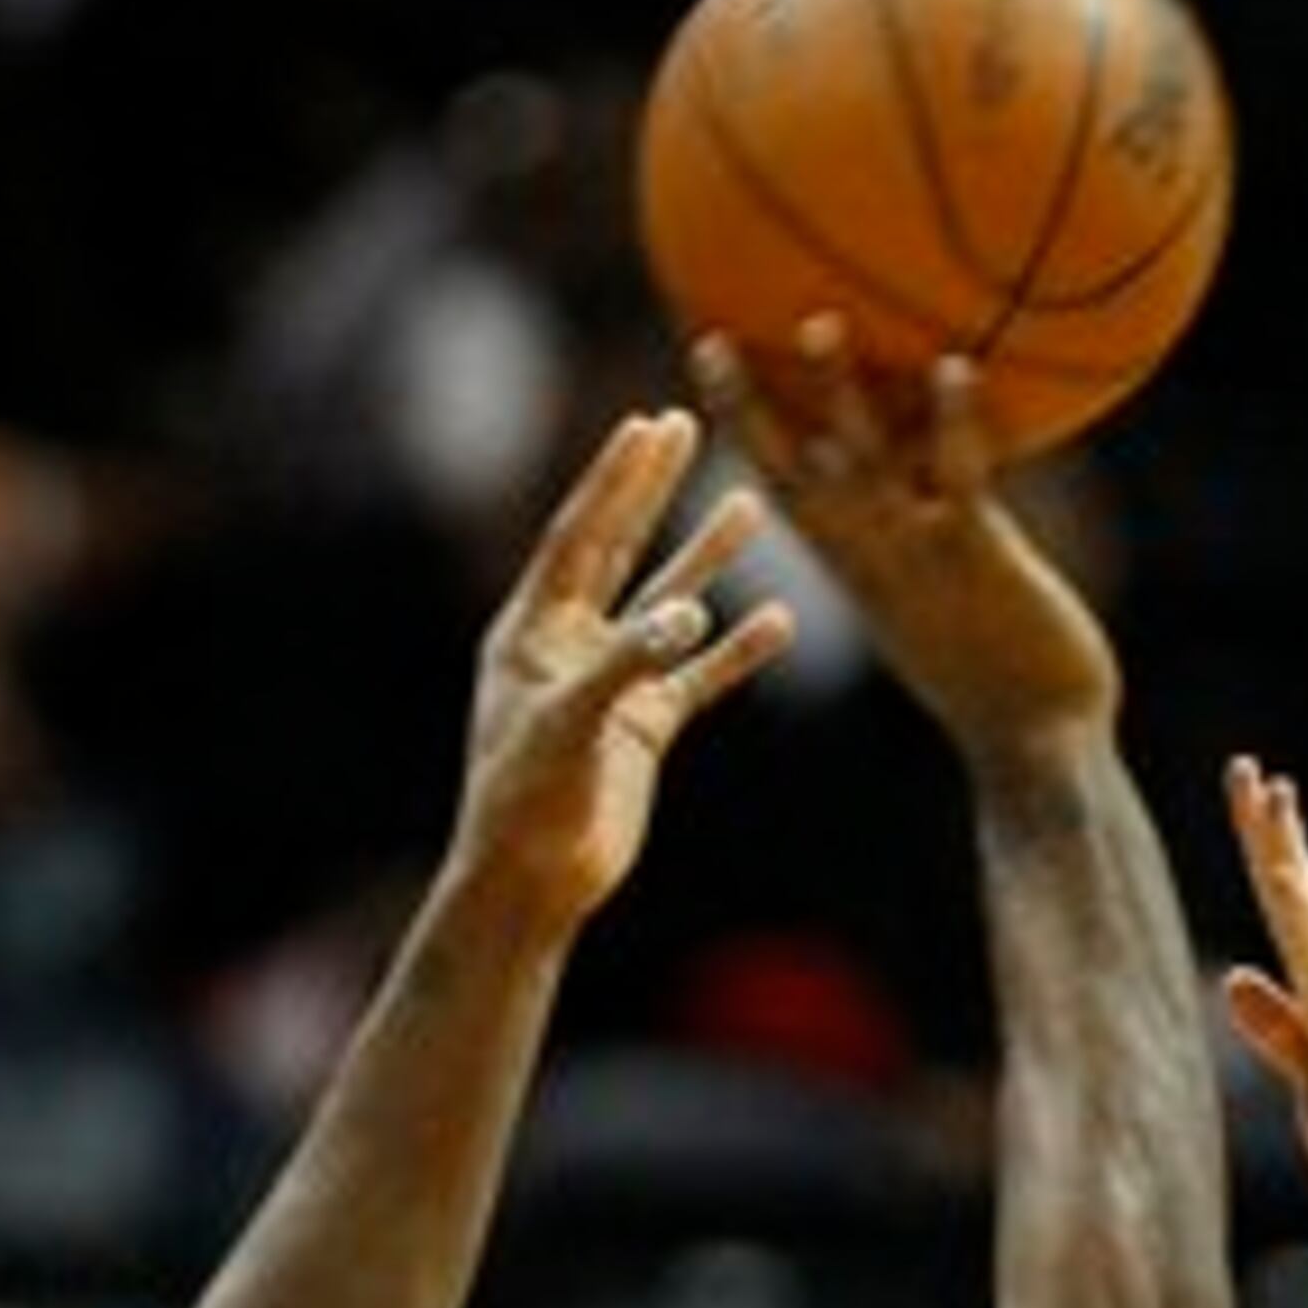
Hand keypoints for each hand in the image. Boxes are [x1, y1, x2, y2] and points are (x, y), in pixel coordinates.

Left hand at [453, 407, 794, 921]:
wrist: (534, 882)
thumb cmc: (528, 803)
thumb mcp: (572, 726)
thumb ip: (629, 663)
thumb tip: (689, 612)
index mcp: (533, 631)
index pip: (577, 537)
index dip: (612, 482)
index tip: (646, 427)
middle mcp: (571, 647)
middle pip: (619, 550)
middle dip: (652, 491)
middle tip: (685, 425)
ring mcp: (612, 685)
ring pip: (667, 606)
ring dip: (704, 559)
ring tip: (749, 504)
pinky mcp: (645, 730)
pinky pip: (700, 679)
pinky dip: (737, 652)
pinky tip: (779, 621)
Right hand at [695, 328, 1119, 754]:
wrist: (1041, 744)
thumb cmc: (1003, 682)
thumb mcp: (941, 606)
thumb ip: (924, 548)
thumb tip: (932, 500)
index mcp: (856, 571)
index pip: (781, 493)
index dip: (743, 435)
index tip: (708, 372)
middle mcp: (874, 558)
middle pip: (795, 473)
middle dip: (751, 413)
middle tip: (713, 341)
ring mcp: (920, 554)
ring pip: (864, 465)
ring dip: (841, 397)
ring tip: (820, 325)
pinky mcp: (978, 554)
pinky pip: (958, 477)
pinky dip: (954, 422)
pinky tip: (956, 365)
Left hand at [1219, 755, 1307, 1249]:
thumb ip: (1280, 1031)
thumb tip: (1235, 978)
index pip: (1292, 917)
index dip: (1270, 856)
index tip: (1254, 798)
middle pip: (1300, 900)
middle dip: (1272, 833)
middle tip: (1246, 768)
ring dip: (1288, 854)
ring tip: (1269, 793)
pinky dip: (1304, 919)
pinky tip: (1284, 877)